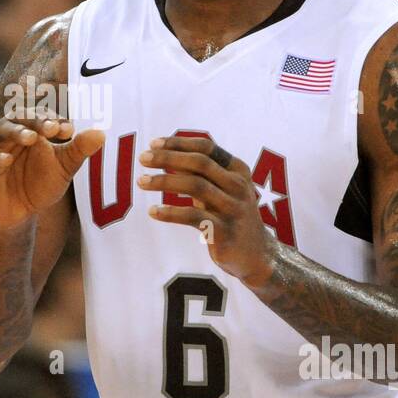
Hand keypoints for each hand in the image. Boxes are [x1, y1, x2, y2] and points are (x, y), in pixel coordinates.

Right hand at [0, 109, 103, 229]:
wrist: (19, 213)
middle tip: (49, 127)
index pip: (43, 115)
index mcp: (34, 128)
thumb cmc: (41, 184)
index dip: (54, 120)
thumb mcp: (63, 168)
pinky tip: (6, 160)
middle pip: (21, 116)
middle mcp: (13, 131)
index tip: (68, 130)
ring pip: (2, 129)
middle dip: (35, 120)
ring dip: (15, 132)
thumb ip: (79, 150)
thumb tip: (101, 134)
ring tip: (29, 138)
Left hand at [139, 135, 275, 287]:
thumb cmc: (231, 215)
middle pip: (199, 163)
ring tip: (141, 182)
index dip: (179, 143)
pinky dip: (170, 212)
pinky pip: (193, 217)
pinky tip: (153, 211)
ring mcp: (233, 209)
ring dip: (164, 181)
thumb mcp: (221, 189)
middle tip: (142, 158)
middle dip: (168, 157)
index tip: (153, 143)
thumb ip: (200, 172)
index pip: (206, 148)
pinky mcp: (224, 232)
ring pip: (195, 186)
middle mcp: (238, 186)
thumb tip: (165, 154)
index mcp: (238, 170)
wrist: (256, 254)